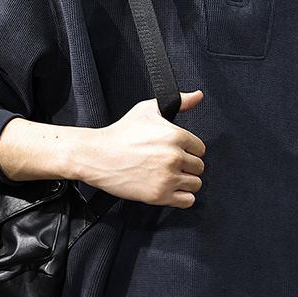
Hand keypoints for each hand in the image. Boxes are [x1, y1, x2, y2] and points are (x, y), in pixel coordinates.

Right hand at [71, 90, 206, 207]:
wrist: (97, 156)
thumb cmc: (121, 134)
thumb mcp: (148, 109)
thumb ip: (180, 102)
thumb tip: (197, 96)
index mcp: (175, 136)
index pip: (200, 148)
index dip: (188, 150)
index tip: (177, 152)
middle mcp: (174, 157)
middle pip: (199, 167)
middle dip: (187, 166)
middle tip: (170, 164)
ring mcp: (167, 177)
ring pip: (195, 184)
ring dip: (185, 181)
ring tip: (169, 176)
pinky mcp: (159, 195)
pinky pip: (188, 200)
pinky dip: (182, 197)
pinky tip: (170, 188)